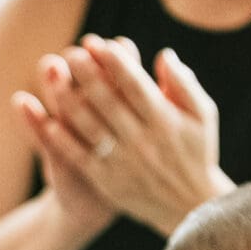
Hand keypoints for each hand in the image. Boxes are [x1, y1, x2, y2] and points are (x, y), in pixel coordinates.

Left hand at [28, 36, 228, 235]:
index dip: (114, 62)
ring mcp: (123, 162)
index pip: (135, 85)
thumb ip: (184, 84)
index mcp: (165, 120)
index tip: (96, 42)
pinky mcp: (108, 182)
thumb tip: (163, 54)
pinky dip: (64, 141)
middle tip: (70, 52)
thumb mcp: (203, 116)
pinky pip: (82, 158)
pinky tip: (47, 123)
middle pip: (108, 102)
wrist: (189, 206)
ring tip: (53, 78)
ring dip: (69, 101)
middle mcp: (143, 140)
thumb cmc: (197, 152)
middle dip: (87, 75)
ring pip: (90, 127)